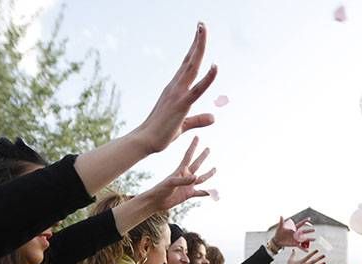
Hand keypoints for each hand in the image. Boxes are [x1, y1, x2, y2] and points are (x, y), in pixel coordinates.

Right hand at [134, 23, 216, 153]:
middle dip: (197, 42)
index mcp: (175, 89)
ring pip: (192, 67)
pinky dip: (207, 78)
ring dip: (199, 48)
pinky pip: (197, 89)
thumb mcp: (184, 125)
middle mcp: (175, 87)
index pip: (187, 65)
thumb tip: (213, 118)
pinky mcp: (181, 105)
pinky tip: (215, 66)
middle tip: (202, 24)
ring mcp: (178, 94)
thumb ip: (199, 120)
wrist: (145, 141)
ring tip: (203, 30)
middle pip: (190, 60)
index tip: (199, 35)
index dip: (194, 50)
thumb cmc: (161, 134)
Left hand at [143, 136, 215, 212]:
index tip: (197, 136)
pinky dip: (206, 192)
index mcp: (180, 170)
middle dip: (202, 156)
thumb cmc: (161, 190)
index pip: (188, 155)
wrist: (156, 201)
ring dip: (208, 174)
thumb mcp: (171, 183)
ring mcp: (188, 185)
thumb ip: (184, 180)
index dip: (193, 146)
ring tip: (214, 169)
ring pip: (201, 179)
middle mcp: (185, 176)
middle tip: (208, 148)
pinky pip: (200, 193)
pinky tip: (212, 192)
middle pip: (197, 164)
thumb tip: (196, 177)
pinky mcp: (188, 194)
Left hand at [273, 216, 314, 250]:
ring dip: (309, 239)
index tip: (309, 218)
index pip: (300, 224)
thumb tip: (281, 215)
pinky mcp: (295, 244)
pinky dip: (304, 249)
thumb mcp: (280, 227)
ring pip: (304, 239)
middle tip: (314, 230)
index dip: (304, 221)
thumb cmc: (278, 232)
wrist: (277, 240)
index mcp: (293, 228)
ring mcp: (296, 239)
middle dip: (309, 231)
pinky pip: (300, 247)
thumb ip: (281, 221)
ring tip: (315, 239)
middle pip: (304, 232)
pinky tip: (307, 250)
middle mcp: (296, 233)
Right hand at [286, 250, 325, 263]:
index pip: (308, 256)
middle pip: (313, 261)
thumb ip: (293, 254)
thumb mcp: (290, 260)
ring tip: (324, 262)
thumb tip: (294, 249)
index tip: (317, 250)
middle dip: (319, 258)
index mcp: (301, 261)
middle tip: (324, 255)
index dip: (313, 253)